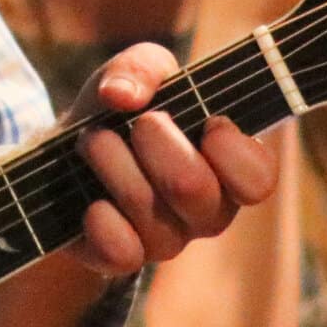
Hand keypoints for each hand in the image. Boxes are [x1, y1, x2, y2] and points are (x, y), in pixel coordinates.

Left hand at [63, 41, 279, 277]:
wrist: (69, 155)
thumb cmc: (124, 113)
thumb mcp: (137, 74)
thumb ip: (141, 67)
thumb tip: (122, 95)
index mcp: (227, 165)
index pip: (258, 178)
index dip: (233, 151)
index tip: (209, 122)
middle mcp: (207, 210)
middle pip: (194, 189)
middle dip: (154, 141)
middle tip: (138, 122)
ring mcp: (169, 239)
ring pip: (150, 213)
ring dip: (113, 162)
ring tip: (93, 140)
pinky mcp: (126, 258)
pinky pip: (124, 254)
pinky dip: (102, 220)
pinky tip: (92, 201)